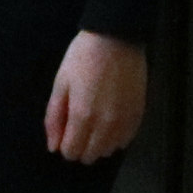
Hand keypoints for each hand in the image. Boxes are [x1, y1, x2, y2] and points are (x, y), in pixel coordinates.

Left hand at [42, 33, 145, 164]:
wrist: (116, 37)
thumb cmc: (83, 58)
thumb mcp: (61, 84)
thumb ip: (54, 118)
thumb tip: (53, 147)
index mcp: (82, 116)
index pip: (72, 152)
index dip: (64, 145)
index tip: (65, 132)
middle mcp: (106, 124)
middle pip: (90, 155)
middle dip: (80, 146)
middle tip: (78, 126)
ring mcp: (125, 120)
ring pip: (109, 150)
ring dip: (99, 143)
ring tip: (94, 121)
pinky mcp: (139, 114)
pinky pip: (126, 140)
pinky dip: (115, 137)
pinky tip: (110, 121)